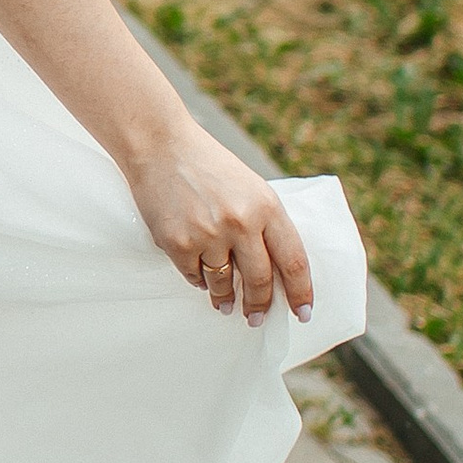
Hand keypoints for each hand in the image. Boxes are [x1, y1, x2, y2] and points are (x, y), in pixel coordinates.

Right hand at [125, 123, 313, 327]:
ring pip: (224, 283)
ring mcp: (208, 234)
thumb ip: (263, 222)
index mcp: (266, 206)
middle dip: (260, 305)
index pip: (293, 261)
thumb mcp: (249, 187)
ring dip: (225, 297)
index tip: (303, 313)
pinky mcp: (178, 243)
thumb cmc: (207, 165)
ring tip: (224, 303)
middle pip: (260, 280)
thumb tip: (273, 270)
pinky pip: (193, 276)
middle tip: (256, 317)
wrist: (159, 144)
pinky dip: (197, 278)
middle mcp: (241, 222)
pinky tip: (198, 273)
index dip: (300, 292)